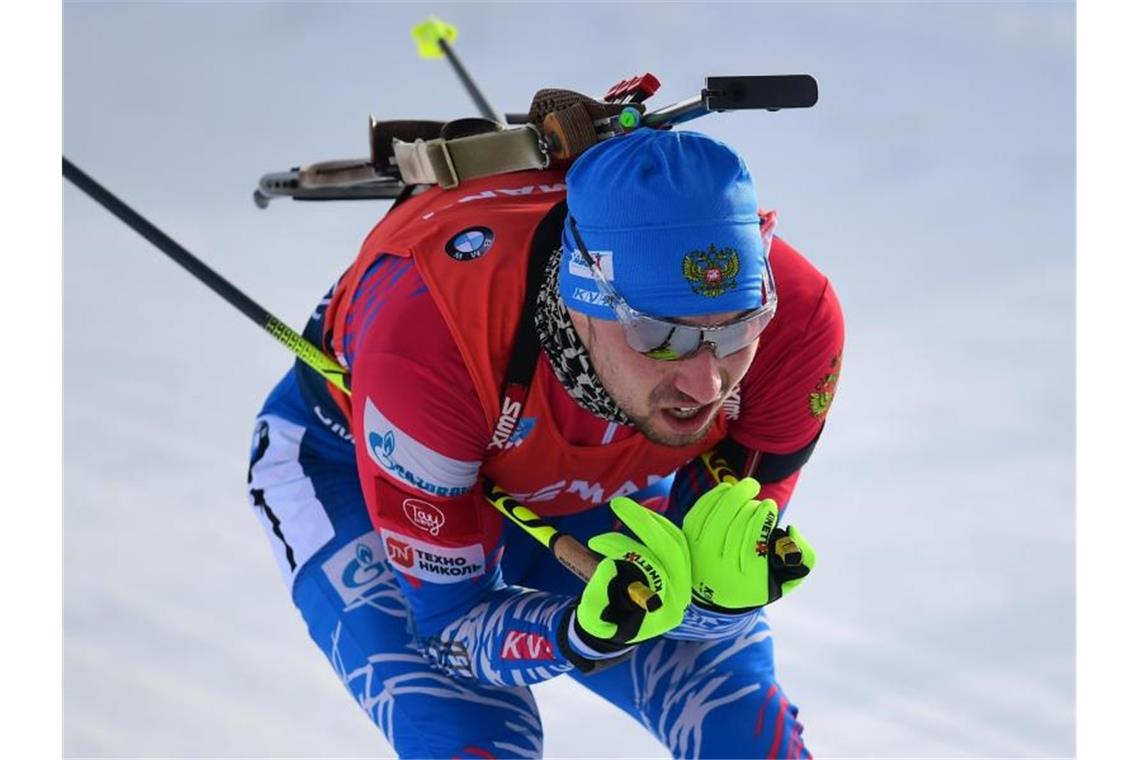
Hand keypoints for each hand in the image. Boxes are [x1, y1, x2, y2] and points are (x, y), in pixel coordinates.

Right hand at [572, 496, 691, 651]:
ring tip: (622, 508)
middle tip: (617, 505)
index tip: (594, 543)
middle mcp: (679, 594)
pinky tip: (636, 516)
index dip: (623, 551)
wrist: (618, 625)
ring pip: (675, 540)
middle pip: (671, 550)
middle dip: (643, 524)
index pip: (653, 572)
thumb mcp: (593, 617)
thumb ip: (597, 598)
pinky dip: (656, 524)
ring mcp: (682, 579)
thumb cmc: (606, 621)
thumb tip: (609, 566)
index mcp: (664, 611)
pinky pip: (675, 539)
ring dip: (649, 520)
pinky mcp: (679, 566)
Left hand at [683, 478, 815, 611]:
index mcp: (748, 581)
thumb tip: (791, 530)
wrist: (717, 593)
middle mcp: (722, 570)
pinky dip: (714, 496)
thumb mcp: (787, 578)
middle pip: (735, 527)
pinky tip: (728, 488)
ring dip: (734, 496)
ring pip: (717, 517)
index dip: (763, 518)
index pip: (754, 543)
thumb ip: (802, 557)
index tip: (770, 506)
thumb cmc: (758, 579)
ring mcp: (701, 555)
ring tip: (749, 487)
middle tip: (760, 499)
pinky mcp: (688, 540)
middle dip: (750, 506)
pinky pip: (700, 511)